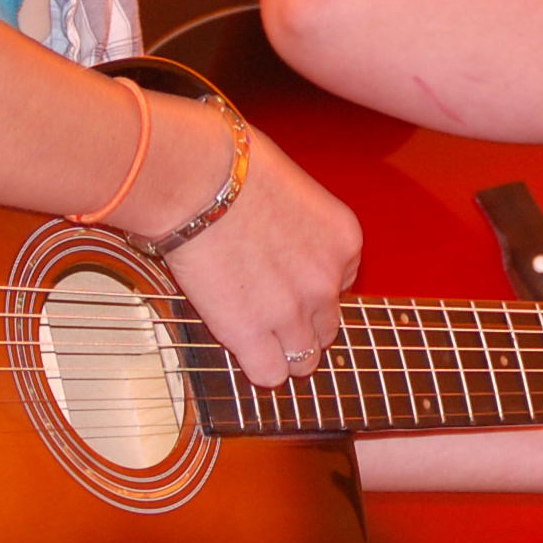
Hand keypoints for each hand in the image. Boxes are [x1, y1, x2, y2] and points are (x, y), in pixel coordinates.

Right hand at [151, 104, 362, 389]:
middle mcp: (327, 281)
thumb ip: (303, 228)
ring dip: (281, 350)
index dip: (309, 285)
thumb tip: (285, 240)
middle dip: (300, 322)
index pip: (342, 284)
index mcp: (345, 241)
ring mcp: (293, 312)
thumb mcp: (295, 190)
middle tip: (265, 307)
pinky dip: (257, 366)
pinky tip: (239, 345)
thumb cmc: (234, 168)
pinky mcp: (253, 335)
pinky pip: (271, 375)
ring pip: (305, 359)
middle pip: (328, 327)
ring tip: (251, 331)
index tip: (283, 279)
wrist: (196, 180)